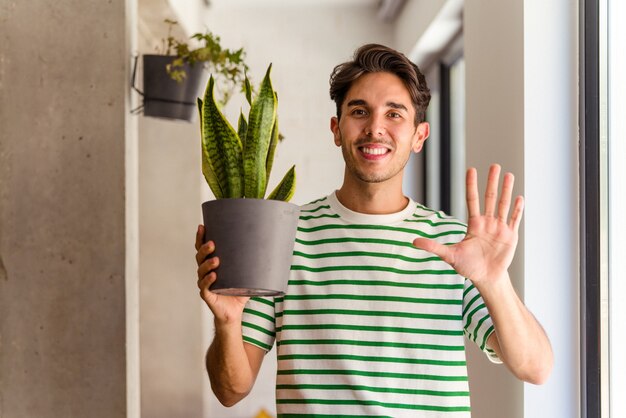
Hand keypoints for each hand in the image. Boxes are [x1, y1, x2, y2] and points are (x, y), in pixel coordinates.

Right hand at [195, 225, 249, 323]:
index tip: (202, 226)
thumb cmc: (238, 291)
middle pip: (199, 257)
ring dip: (207, 264)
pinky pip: (204, 287)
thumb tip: (271, 246)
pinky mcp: (207, 295)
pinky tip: (214, 276)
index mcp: (211, 264)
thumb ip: (253, 263)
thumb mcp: (246, 274)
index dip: (200, 238)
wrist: (234, 312)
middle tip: (212, 243)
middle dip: (204, 249)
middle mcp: (205, 272)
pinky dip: (208, 280)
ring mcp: (205, 284)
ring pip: (201, 271)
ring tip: (216, 260)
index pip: (202, 249)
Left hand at [412, 164, 523, 284]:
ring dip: (507, 190)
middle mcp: (488, 222)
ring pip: (503, 205)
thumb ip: (433, 247)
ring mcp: (500, 228)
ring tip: (509, 175)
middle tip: (494, 165)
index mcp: (474, 224)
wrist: (486, 278)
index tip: (471, 169)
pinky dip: (517, 209)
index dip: (471, 185)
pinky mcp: (510, 236)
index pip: (472, 200)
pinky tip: (519, 197)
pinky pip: (514, 220)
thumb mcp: (449, 255)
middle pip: (490, 198)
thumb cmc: (468, 266)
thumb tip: (413, 242)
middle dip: (491, 182)